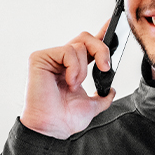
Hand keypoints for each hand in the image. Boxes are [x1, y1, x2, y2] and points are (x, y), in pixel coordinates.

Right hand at [20, 22, 115, 138]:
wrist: (53, 129)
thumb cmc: (65, 119)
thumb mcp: (92, 106)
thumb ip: (103, 96)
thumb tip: (111, 90)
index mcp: (72, 68)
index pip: (88, 46)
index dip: (101, 34)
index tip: (114, 25)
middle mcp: (61, 60)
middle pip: (85, 38)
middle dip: (101, 50)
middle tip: (105, 68)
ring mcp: (50, 58)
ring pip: (79, 45)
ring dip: (84, 68)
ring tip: (75, 86)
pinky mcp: (40, 58)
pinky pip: (67, 50)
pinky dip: (74, 67)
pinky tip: (69, 82)